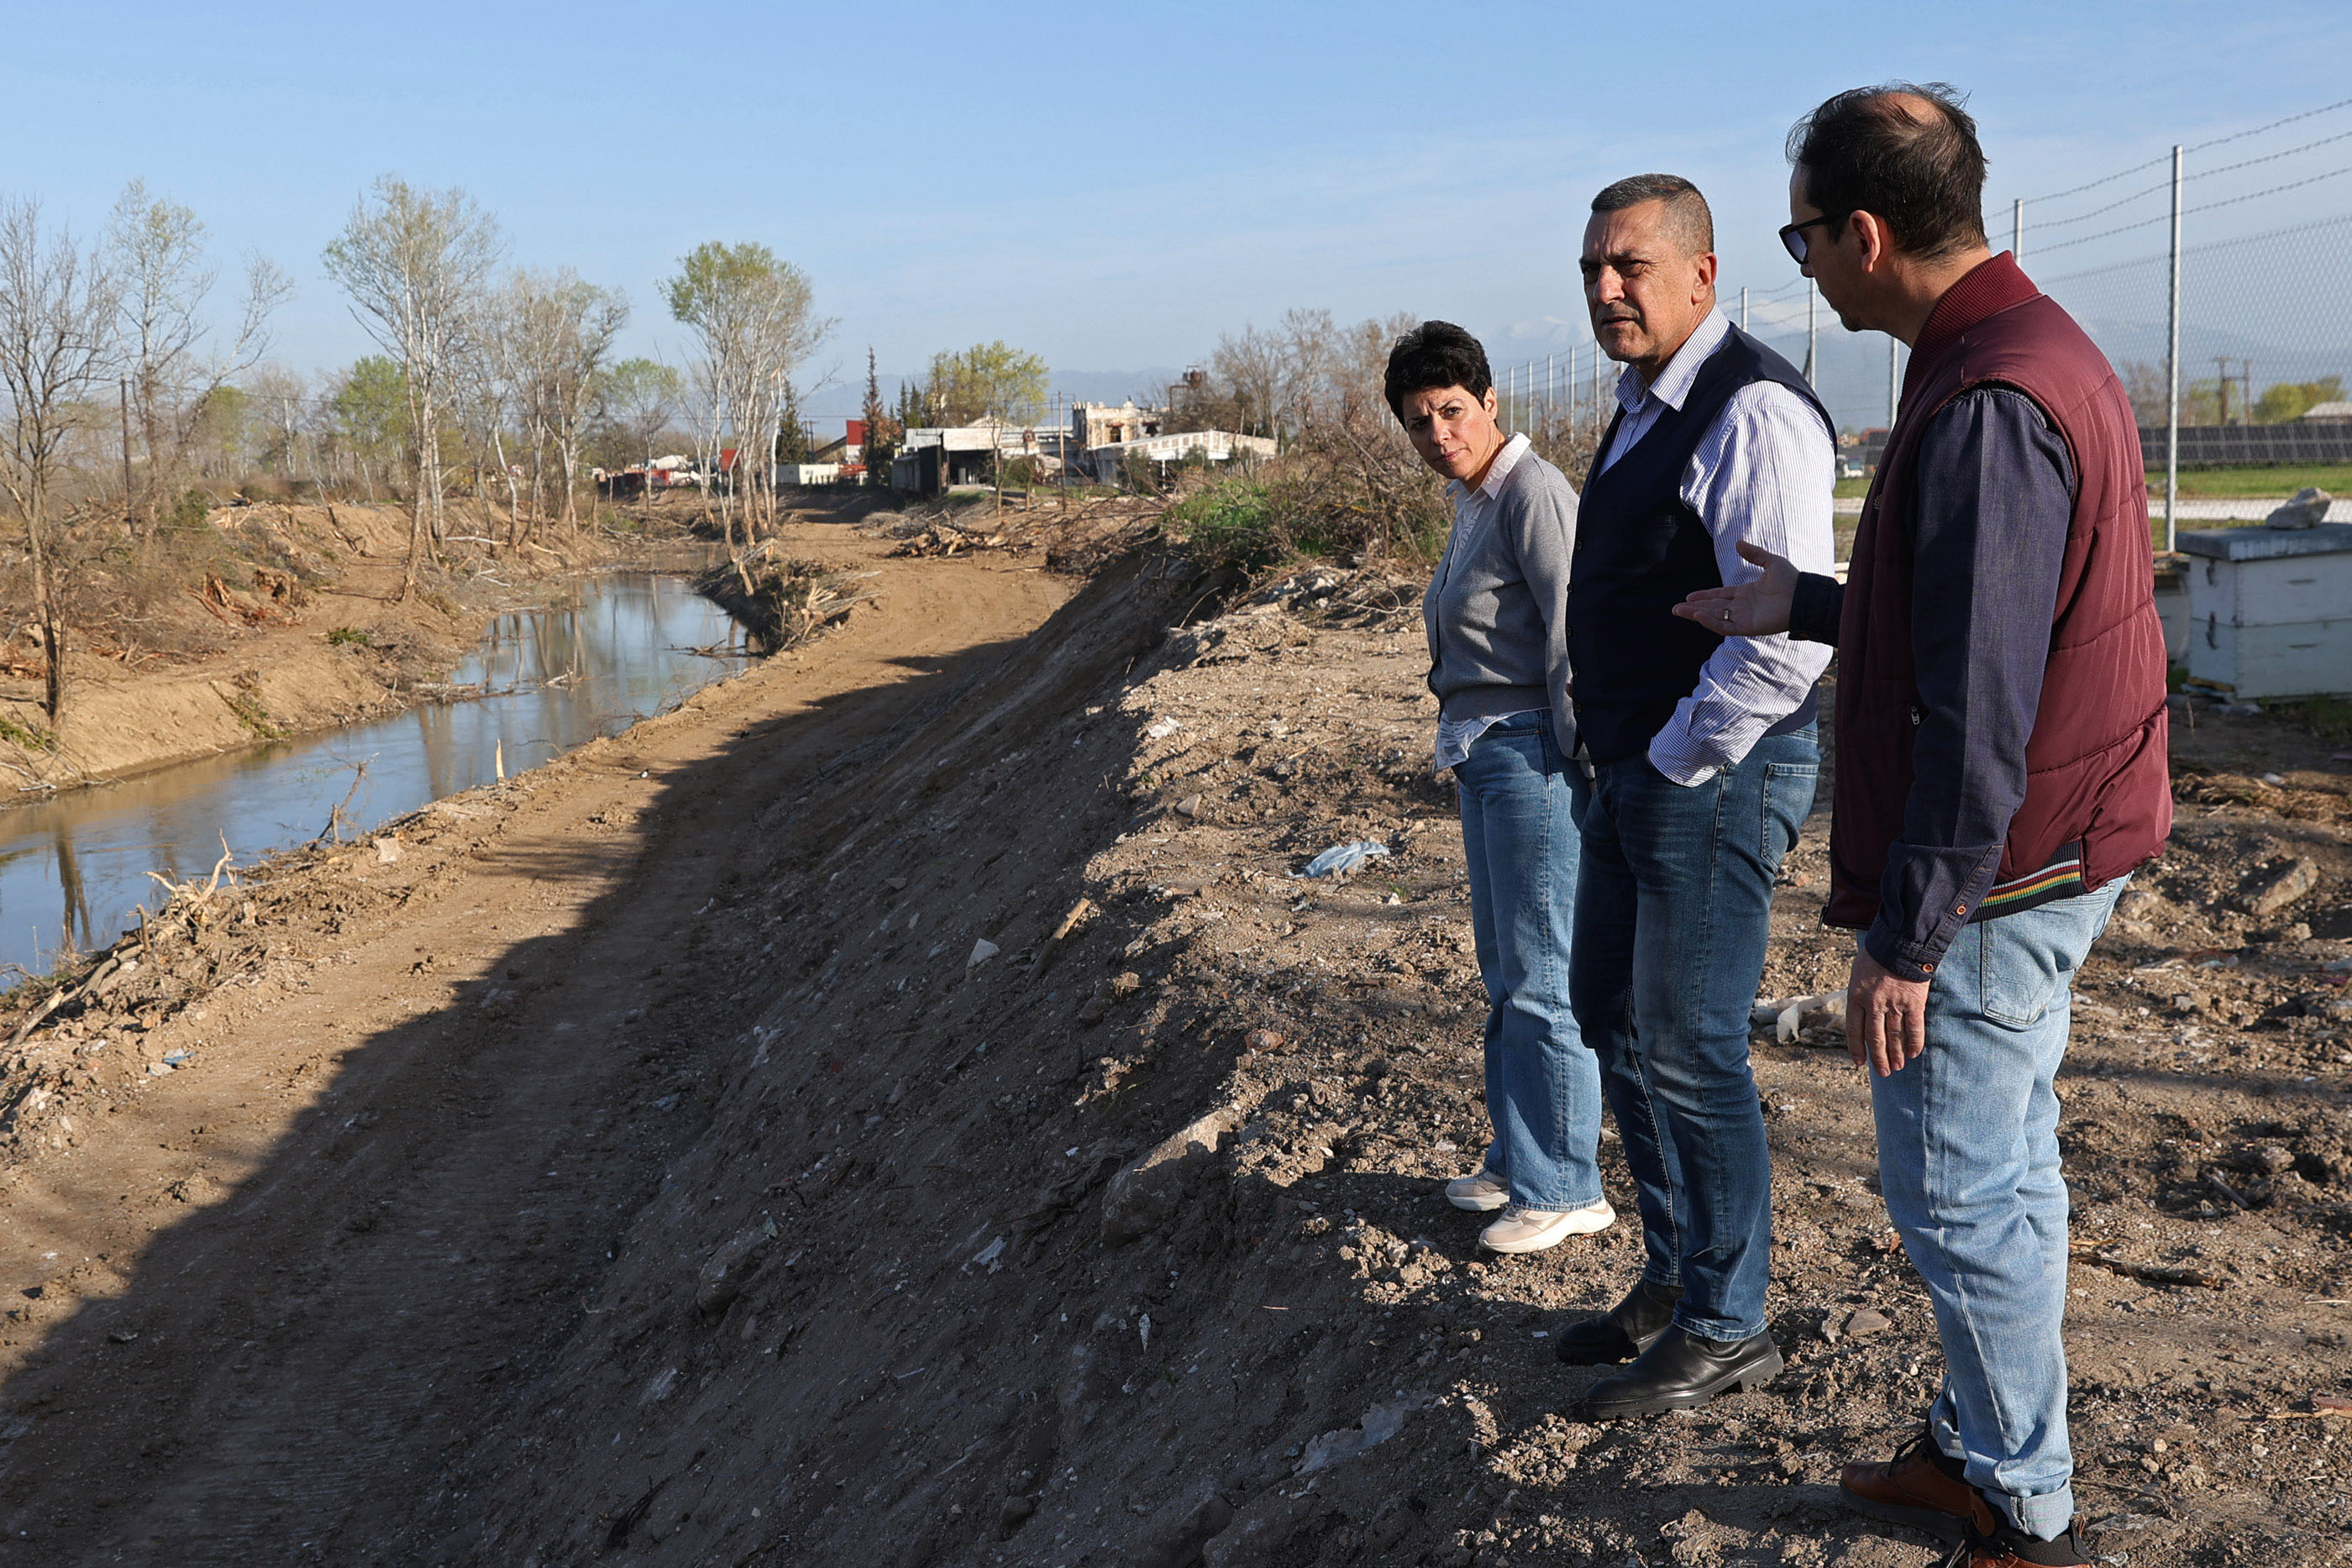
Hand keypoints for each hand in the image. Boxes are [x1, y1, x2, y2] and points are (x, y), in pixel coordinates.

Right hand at [1672, 540, 1798, 636]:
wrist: (1803, 596)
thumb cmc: (1792, 580)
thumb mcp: (1771, 562)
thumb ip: (1754, 554)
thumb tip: (1737, 543)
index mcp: (1746, 593)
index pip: (1720, 596)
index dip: (1704, 596)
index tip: (1689, 596)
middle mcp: (1743, 607)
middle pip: (1713, 608)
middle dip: (1694, 608)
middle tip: (1676, 609)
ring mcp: (1745, 618)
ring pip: (1715, 617)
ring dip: (1697, 615)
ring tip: (1680, 611)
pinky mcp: (1748, 627)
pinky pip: (1726, 626)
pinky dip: (1712, 622)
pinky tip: (1699, 616)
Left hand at [1846, 945, 1930, 1076]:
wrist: (1899, 942)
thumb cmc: (1876, 955)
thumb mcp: (1858, 973)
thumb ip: (1859, 994)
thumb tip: (1862, 1013)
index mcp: (1856, 996)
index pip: (1854, 1030)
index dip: (1857, 1048)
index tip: (1860, 1063)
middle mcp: (1874, 1004)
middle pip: (1875, 1038)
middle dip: (1879, 1058)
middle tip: (1883, 1073)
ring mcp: (1894, 1004)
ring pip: (1894, 1036)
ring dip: (1896, 1054)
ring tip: (1897, 1067)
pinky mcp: (1914, 1002)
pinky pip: (1915, 1028)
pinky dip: (1915, 1042)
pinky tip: (1913, 1054)